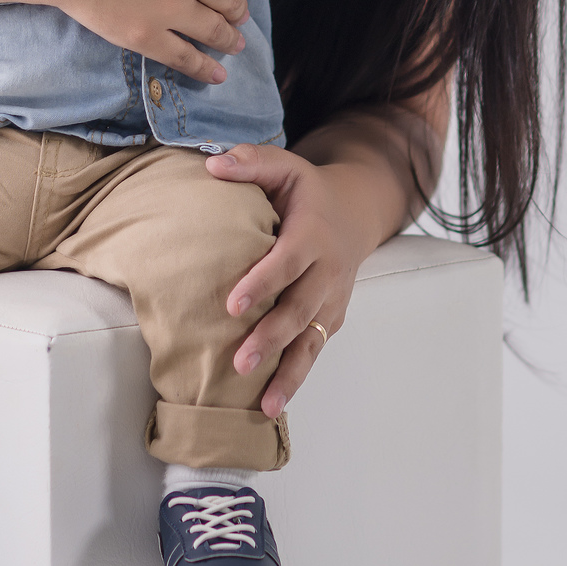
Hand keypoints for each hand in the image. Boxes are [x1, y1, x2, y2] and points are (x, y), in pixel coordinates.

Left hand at [205, 145, 388, 415]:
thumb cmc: (306, 191)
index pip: (287, 262)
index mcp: (312, 234)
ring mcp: (333, 299)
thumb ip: (251, 162)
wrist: (354, 213)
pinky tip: (273, 403)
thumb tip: (211, 165)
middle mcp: (328, 271)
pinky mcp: (332, 318)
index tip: (232, 305)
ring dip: (289, 372)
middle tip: (240, 362)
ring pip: (312, 339)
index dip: (262, 283)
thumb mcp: (285, 166)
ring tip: (265, 404)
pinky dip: (297, 377)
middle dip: (271, 338)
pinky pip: (315, 349)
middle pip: (299, 309)